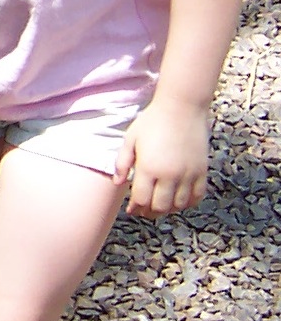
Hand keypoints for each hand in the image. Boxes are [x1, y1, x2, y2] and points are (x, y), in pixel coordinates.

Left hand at [112, 99, 210, 217]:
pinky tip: (179, 201)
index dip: (135, 208)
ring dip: (168, 210)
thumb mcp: (130, 139)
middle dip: (150, 212)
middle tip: (144, 212)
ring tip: (160, 206)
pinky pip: (197, 196)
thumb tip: (118, 183)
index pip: (141, 199)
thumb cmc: (152, 121)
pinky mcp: (201, 171)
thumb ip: (122, 163)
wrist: (182, 107)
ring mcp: (188, 174)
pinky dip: (188, 203)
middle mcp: (169, 175)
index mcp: (148, 168)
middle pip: (160, 207)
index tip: (131, 210)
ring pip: (178, 205)